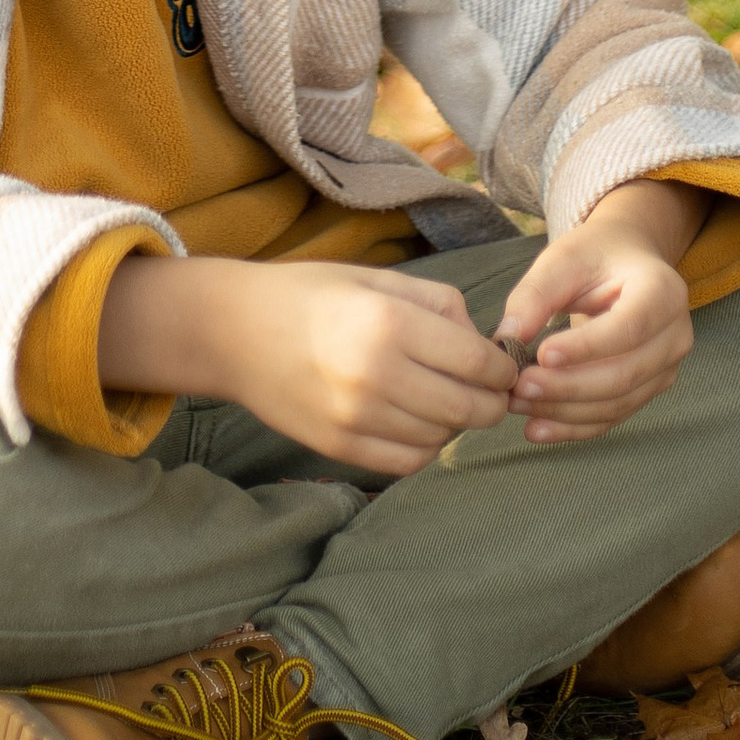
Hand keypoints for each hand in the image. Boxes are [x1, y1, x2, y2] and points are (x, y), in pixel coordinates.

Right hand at [96, 253, 514, 476]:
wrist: (233, 331)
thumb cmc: (311, 294)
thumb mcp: (377, 278)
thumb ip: (439, 304)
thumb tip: (487, 342)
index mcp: (390, 323)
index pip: (479, 363)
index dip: (504, 368)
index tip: (505, 366)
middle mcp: (377, 375)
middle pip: (469, 408)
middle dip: (491, 401)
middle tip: (490, 390)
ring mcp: (357, 418)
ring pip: (442, 438)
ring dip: (457, 423)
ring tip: (447, 400)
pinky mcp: (340, 447)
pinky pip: (407, 461)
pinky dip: (425, 446)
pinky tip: (418, 422)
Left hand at [494, 180, 700, 445]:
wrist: (629, 262)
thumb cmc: (597, 255)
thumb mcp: (564, 258)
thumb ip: (536, 294)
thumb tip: (508, 338)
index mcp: (663, 291)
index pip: (628, 328)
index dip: (586, 348)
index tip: (541, 354)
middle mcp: (675, 335)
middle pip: (623, 374)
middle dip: (567, 387)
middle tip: (519, 385)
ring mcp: (666, 368)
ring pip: (617, 403)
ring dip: (564, 411)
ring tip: (518, 403)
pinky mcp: (648, 390)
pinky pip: (612, 417)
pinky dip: (573, 428)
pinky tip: (537, 428)